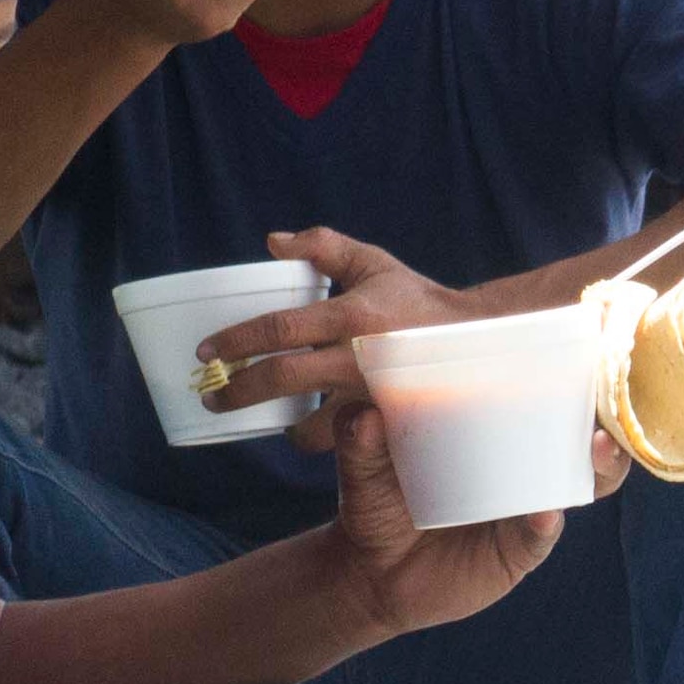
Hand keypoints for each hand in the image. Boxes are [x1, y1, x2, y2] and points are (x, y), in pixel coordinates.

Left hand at [199, 223, 492, 415]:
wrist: (476, 339)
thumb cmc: (415, 299)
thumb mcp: (373, 263)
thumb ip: (323, 246)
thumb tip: (272, 242)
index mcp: (350, 315)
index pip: (280, 329)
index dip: (236, 341)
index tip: (207, 352)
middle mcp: (357, 358)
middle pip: (281, 379)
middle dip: (236, 392)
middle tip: (212, 396)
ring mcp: (372, 396)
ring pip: (311, 428)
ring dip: (284, 428)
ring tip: (268, 419)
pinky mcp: (386, 423)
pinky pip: (342, 441)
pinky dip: (322, 438)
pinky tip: (311, 428)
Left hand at [310, 392, 604, 636]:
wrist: (369, 572)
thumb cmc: (377, 503)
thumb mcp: (365, 466)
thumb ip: (360, 439)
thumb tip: (365, 415)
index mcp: (499, 433)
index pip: (552, 400)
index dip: (584, 380)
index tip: (596, 352)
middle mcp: (524, 469)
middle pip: (585, 440)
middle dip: (608, 421)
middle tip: (605, 405)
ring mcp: (526, 511)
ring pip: (579, 486)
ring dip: (598, 467)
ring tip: (596, 449)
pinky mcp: (516, 553)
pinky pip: (539, 537)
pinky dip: (543, 525)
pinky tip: (543, 514)